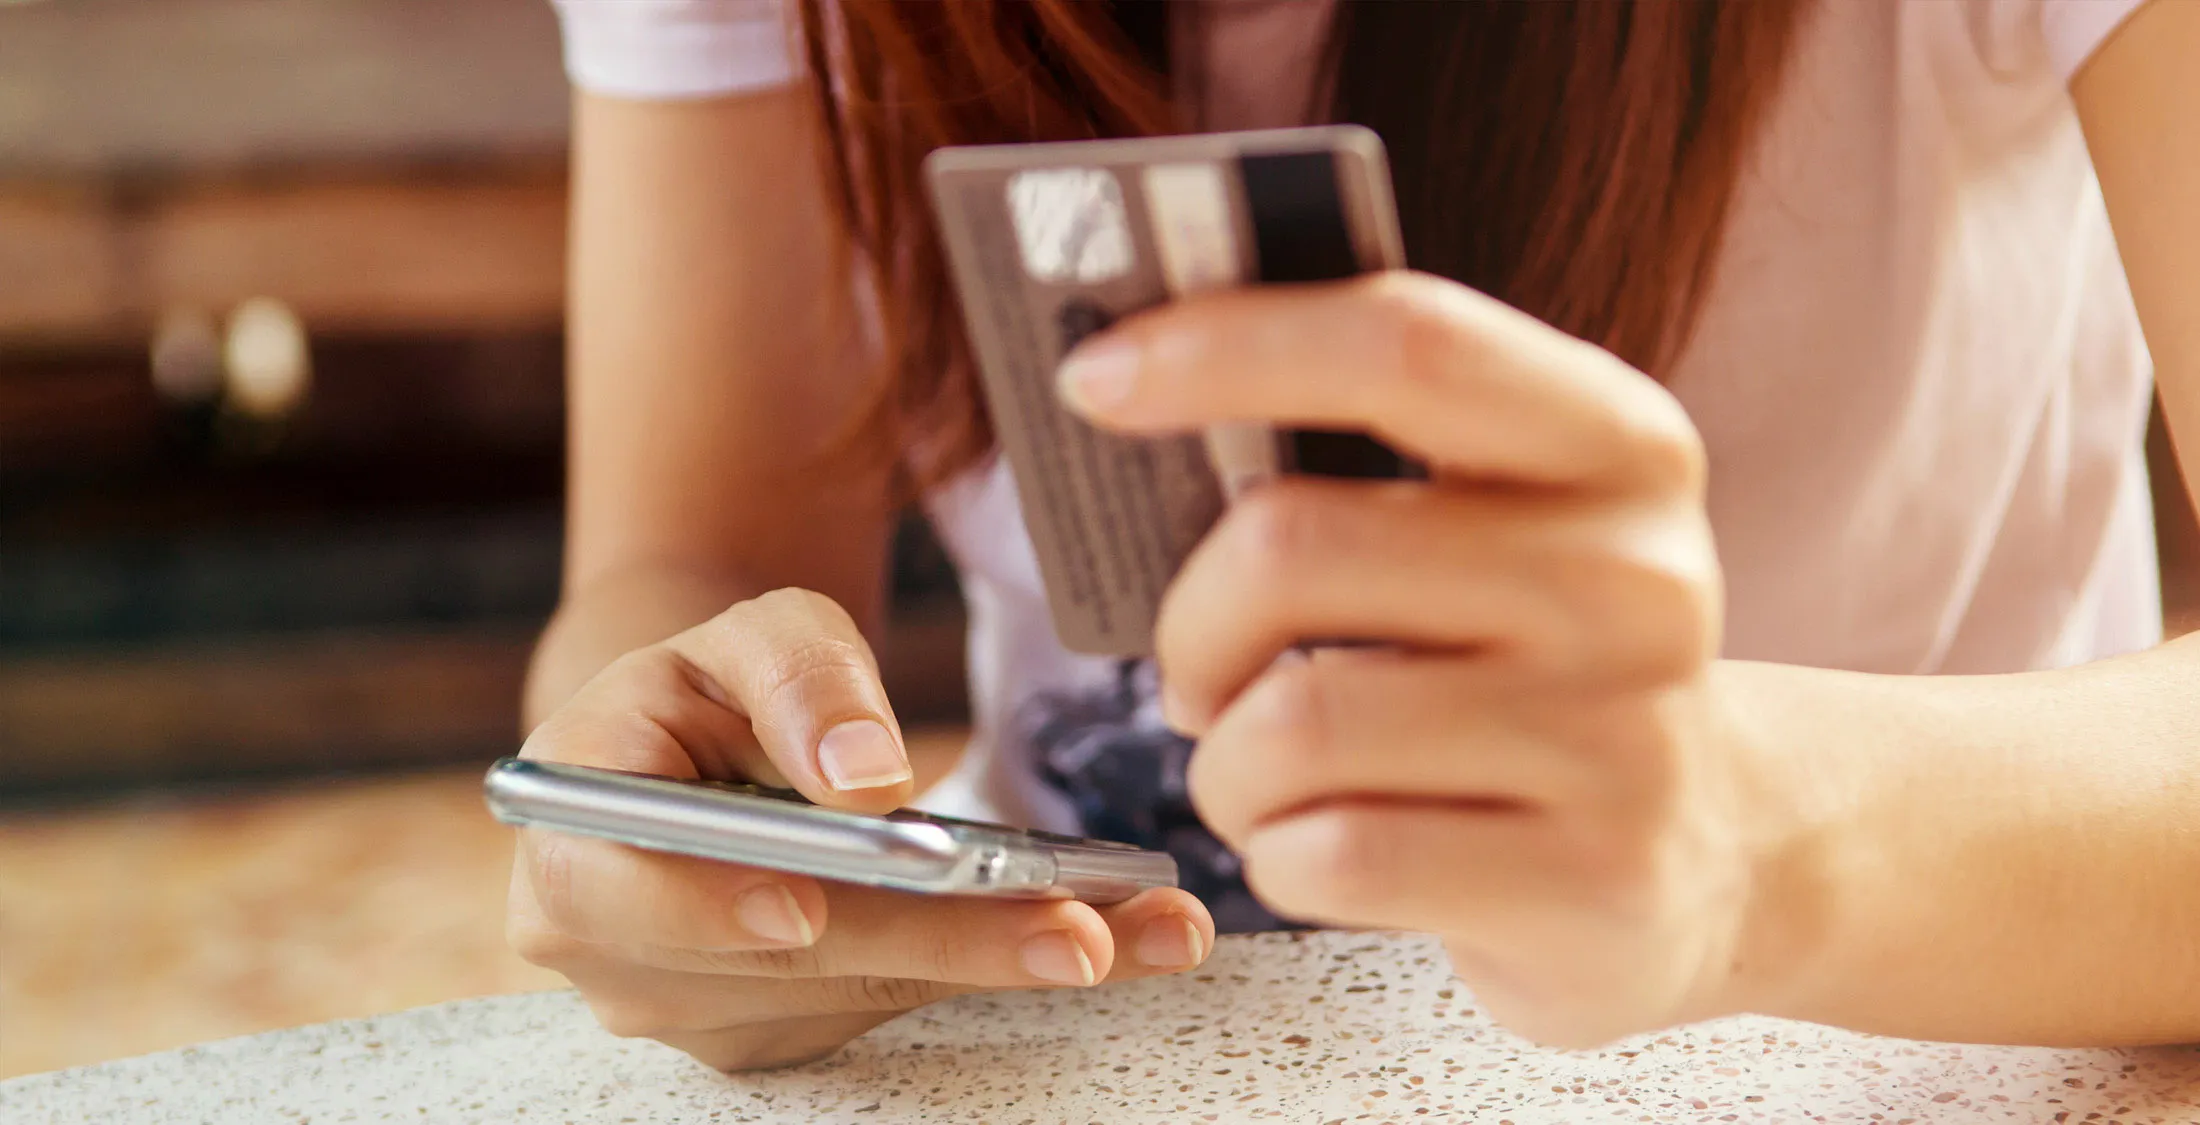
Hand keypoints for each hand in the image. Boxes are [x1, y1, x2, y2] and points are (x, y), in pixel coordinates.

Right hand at [506, 589, 1216, 1069]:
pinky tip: (1121, 938)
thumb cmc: (712, 688)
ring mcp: (704, 1010)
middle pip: (789, 961)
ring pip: (868, 991)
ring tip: (1148, 929)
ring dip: (1012, 962)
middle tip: (1076, 931)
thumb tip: (865, 776)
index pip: (616, 892)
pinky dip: (1009, 964)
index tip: (806, 910)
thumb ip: (796, 677)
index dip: (706, 907)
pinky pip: (904, 1000)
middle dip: (942, 944)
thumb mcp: (745, 636)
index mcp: (575, 843)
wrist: (698, 757)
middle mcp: (622, 957)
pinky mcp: (787, 1031)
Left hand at [1060, 272, 1801, 1047]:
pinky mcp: (1587, 879)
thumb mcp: (1499, 528)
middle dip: (1190, 621)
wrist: (1707, 855)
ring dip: (1225, 762)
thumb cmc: (1535, 666)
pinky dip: (1274, 853)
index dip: (1227, 344)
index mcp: (1619, 445)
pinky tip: (1318, 845)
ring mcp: (1622, 737)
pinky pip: (1328, 855)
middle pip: (1294, 544)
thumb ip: (1362, 459)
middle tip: (1194, 668)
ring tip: (1262, 773)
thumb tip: (1137, 385)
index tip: (1097, 375)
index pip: (1406, 346)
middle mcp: (1637, 578)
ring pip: (1289, 725)